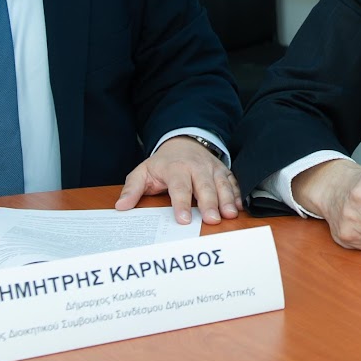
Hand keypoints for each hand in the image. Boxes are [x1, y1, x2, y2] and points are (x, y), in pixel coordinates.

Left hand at [115, 136, 240, 224]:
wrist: (183, 140)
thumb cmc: (162, 163)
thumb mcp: (143, 172)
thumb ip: (132, 189)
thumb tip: (121, 206)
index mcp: (175, 168)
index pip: (179, 187)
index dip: (182, 204)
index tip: (184, 219)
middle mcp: (196, 167)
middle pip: (204, 186)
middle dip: (209, 203)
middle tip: (212, 220)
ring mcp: (211, 168)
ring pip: (221, 184)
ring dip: (226, 199)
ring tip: (229, 214)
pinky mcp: (223, 170)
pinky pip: (232, 181)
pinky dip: (237, 193)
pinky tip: (239, 207)